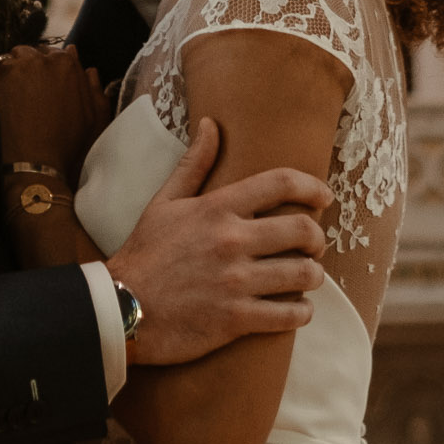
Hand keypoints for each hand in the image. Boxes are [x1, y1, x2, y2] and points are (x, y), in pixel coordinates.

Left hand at [0, 40, 109, 177]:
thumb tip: (84, 64)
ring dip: (12, 70)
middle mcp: (40, 59)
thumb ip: (91, 86)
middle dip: (30, 66)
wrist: (35, 164)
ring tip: (12, 93)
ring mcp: (14, 67)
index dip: (49, 68)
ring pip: (11, 58)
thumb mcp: (92, 117)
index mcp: (65, 64)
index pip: (54, 54)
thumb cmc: (66, 144)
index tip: (44, 83)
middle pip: (31, 53)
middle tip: (28, 90)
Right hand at [110, 119, 327, 363]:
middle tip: (315, 245)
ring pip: (303, 274)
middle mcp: (232, 241)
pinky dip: (301, 312)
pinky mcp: (236, 319)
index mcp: (217, 208)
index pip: (281, 184)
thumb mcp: (164, 202)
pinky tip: (298, 309)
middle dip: (317, 238)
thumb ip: (194, 164)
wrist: (119, 309)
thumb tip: (211, 124)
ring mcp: (236, 282)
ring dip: (313, 276)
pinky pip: (289, 315)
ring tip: (308, 277)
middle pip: (303, 231)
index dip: (312, 187)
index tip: (324, 197)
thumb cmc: (144, 254)